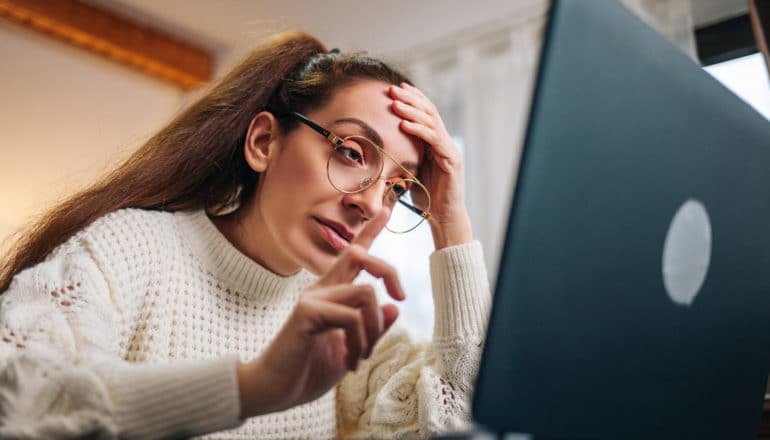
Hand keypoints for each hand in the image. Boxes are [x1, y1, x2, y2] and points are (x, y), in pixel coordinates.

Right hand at [237, 210, 403, 417]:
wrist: (273, 392)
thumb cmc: (308, 371)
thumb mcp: (351, 350)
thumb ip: (372, 330)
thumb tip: (394, 307)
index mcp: (330, 294)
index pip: (352, 256)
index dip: (369, 232)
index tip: (386, 211)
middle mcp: (320, 289)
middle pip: (360, 256)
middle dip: (389, 271)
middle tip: (401, 298)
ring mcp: (311, 299)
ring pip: (365, 294)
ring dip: (374, 330)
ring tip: (362, 357)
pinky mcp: (306, 313)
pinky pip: (351, 318)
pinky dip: (361, 342)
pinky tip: (352, 362)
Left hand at [389, 83, 471, 248]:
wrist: (442, 216)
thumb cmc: (425, 196)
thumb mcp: (410, 170)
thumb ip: (403, 154)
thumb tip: (379, 145)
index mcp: (436, 142)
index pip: (426, 113)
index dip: (413, 99)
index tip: (396, 88)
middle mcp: (445, 142)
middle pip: (429, 112)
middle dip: (410, 99)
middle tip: (392, 89)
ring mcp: (449, 150)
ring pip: (432, 122)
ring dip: (412, 111)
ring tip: (395, 103)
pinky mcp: (451, 160)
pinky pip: (434, 140)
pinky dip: (419, 130)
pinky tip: (404, 124)